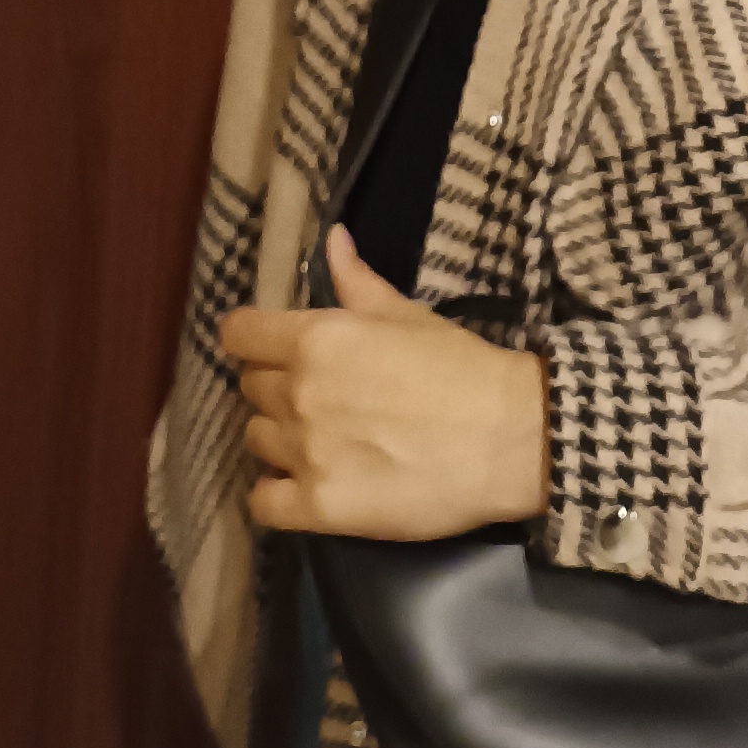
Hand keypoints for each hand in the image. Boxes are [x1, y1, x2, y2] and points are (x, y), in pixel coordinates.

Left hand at [224, 224, 549, 539]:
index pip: (238, 334)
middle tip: (321, 397)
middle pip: (250, 387)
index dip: (254, 339)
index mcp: (316, 338)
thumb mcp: (407, 314)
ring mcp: (305, 453)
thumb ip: (356, 281)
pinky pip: (263, 502)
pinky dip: (278, 494)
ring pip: (256, 441)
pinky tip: (307, 485)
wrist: (509, 438)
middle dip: (277, 387)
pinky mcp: (318, 507)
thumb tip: (331, 240)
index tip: (274, 349)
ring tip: (323, 441)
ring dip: (281, 438)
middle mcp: (299, 392)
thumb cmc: (460, 367)